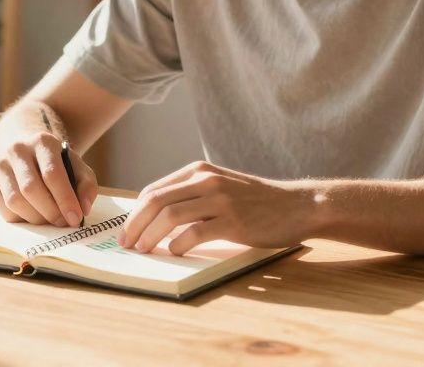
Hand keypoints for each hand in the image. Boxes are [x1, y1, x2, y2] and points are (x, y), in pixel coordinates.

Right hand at [0, 130, 97, 226]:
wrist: (27, 154)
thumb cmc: (56, 165)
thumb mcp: (76, 167)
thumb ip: (86, 185)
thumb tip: (84, 208)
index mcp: (42, 141)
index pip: (52, 174)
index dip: (65, 199)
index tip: (76, 218)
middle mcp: (17, 149)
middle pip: (31, 189)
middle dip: (50, 212)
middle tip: (63, 223)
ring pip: (15, 201)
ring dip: (36, 219)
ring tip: (49, 220)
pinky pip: (4, 211)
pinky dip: (22, 220)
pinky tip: (33, 214)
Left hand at [117, 161, 315, 255]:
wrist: (297, 205)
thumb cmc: (256, 201)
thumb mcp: (220, 187)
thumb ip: (192, 195)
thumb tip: (155, 218)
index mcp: (199, 171)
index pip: (153, 190)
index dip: (134, 212)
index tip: (126, 231)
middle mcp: (206, 180)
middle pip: (156, 201)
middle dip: (135, 224)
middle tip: (126, 244)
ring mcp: (220, 199)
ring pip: (170, 216)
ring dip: (150, 236)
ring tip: (143, 250)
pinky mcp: (233, 221)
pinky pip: (195, 233)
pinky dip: (178, 245)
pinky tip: (174, 252)